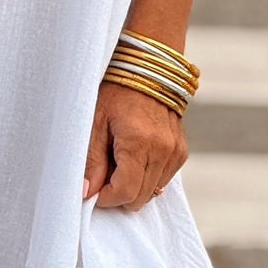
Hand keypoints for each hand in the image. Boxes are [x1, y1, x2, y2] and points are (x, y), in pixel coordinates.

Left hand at [82, 82, 187, 212]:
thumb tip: (86, 192)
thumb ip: (91, 160)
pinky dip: (146, 177)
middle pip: (139, 198)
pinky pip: (162, 179)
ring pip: (152, 192)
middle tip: (102, 174)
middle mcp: (163, 150)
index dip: (105, 198)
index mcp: (139, 142)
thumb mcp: (94, 122)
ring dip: (133, 185)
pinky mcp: (181, 151)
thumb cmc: (115, 91)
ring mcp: (175, 152)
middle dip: (118, 194)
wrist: (147, 69)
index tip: (93, 190)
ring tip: (118, 160)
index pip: (125, 192)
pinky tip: (134, 157)